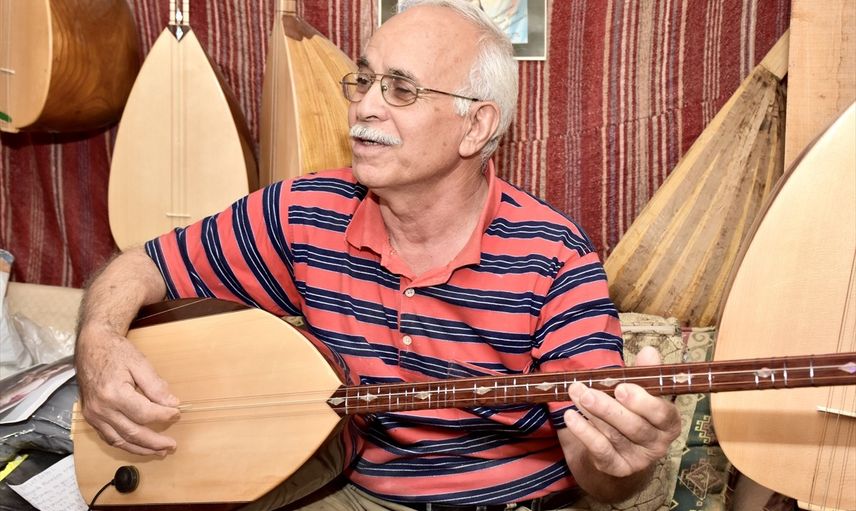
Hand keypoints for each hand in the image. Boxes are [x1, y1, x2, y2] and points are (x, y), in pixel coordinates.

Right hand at [76, 324, 180, 455]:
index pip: (145, 413)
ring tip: (158, 452)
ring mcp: (93, 415)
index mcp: (114, 394)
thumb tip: (172, 404)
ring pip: (119, 441)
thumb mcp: (140, 363)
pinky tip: (138, 445)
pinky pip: (109, 438)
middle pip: (132, 433)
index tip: (177, 413)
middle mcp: (101, 409)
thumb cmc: (116, 352)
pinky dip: (125, 444)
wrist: (91, 347)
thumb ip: (156, 386)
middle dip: (154, 442)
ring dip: (140, 449)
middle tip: (171, 445)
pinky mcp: (90, 418)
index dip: (164, 416)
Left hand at [558, 346, 681, 501]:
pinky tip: (570, 416)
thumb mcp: (640, 394)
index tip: (621, 387)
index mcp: (669, 423)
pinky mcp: (616, 468)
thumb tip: (649, 351)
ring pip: (614, 435)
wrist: (617, 455)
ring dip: (591, 413)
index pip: (662, 414)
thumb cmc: (630, 414)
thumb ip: (644, 374)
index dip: (642, 401)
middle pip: (635, 426)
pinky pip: (599, 450)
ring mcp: (637, 459)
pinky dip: (584, 432)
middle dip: (608, 407)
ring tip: (575, 393)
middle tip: (588, 390)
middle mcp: (658, 444)